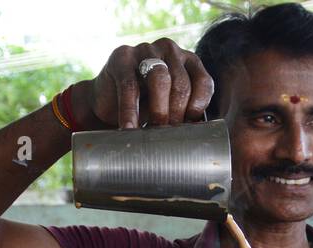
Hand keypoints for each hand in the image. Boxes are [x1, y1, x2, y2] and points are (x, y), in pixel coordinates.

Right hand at [86, 38, 214, 129]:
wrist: (109, 102)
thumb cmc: (146, 106)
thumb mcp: (170, 107)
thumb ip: (185, 113)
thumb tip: (196, 133)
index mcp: (188, 60)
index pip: (203, 81)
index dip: (199, 106)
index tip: (190, 125)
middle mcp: (169, 50)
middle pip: (181, 82)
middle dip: (176, 112)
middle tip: (169, 133)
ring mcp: (145, 50)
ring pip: (159, 78)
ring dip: (159, 109)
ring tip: (154, 129)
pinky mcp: (121, 58)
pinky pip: (129, 86)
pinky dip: (130, 110)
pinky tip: (130, 127)